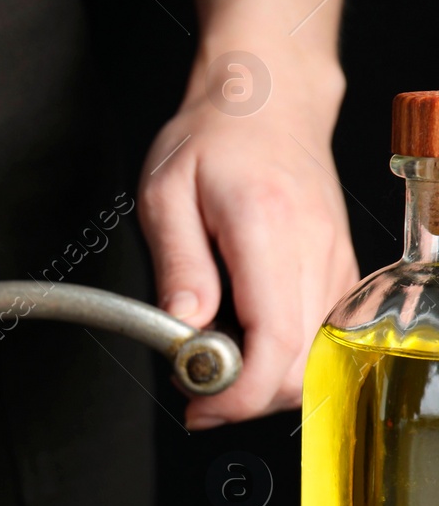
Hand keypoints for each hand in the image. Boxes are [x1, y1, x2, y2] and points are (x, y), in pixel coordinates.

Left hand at [138, 43, 358, 427]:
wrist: (266, 101)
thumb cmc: (211, 140)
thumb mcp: (164, 195)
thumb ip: (177, 265)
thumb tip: (184, 329)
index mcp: (267, 229)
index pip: (276, 339)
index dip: (242, 392)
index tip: (201, 404)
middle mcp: (315, 250)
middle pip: (305, 364)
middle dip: (250, 398)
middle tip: (196, 387)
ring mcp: (337, 260)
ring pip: (322, 358)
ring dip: (269, 382)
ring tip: (216, 364)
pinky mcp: (341, 268)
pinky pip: (327, 335)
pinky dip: (289, 357)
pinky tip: (248, 343)